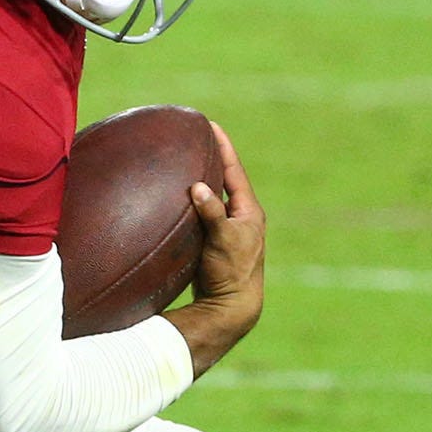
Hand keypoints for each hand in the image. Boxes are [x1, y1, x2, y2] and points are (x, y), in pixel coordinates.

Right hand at [167, 121, 263, 375]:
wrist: (231, 306)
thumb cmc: (230, 273)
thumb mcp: (222, 240)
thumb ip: (212, 212)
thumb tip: (199, 186)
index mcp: (249, 212)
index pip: (235, 171)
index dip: (224, 147)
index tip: (211, 125)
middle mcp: (243, 218)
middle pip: (228, 179)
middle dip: (215, 158)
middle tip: (199, 137)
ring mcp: (232, 230)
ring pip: (218, 196)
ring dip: (207, 179)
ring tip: (190, 160)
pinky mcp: (219, 243)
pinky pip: (208, 212)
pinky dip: (198, 200)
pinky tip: (182, 198)